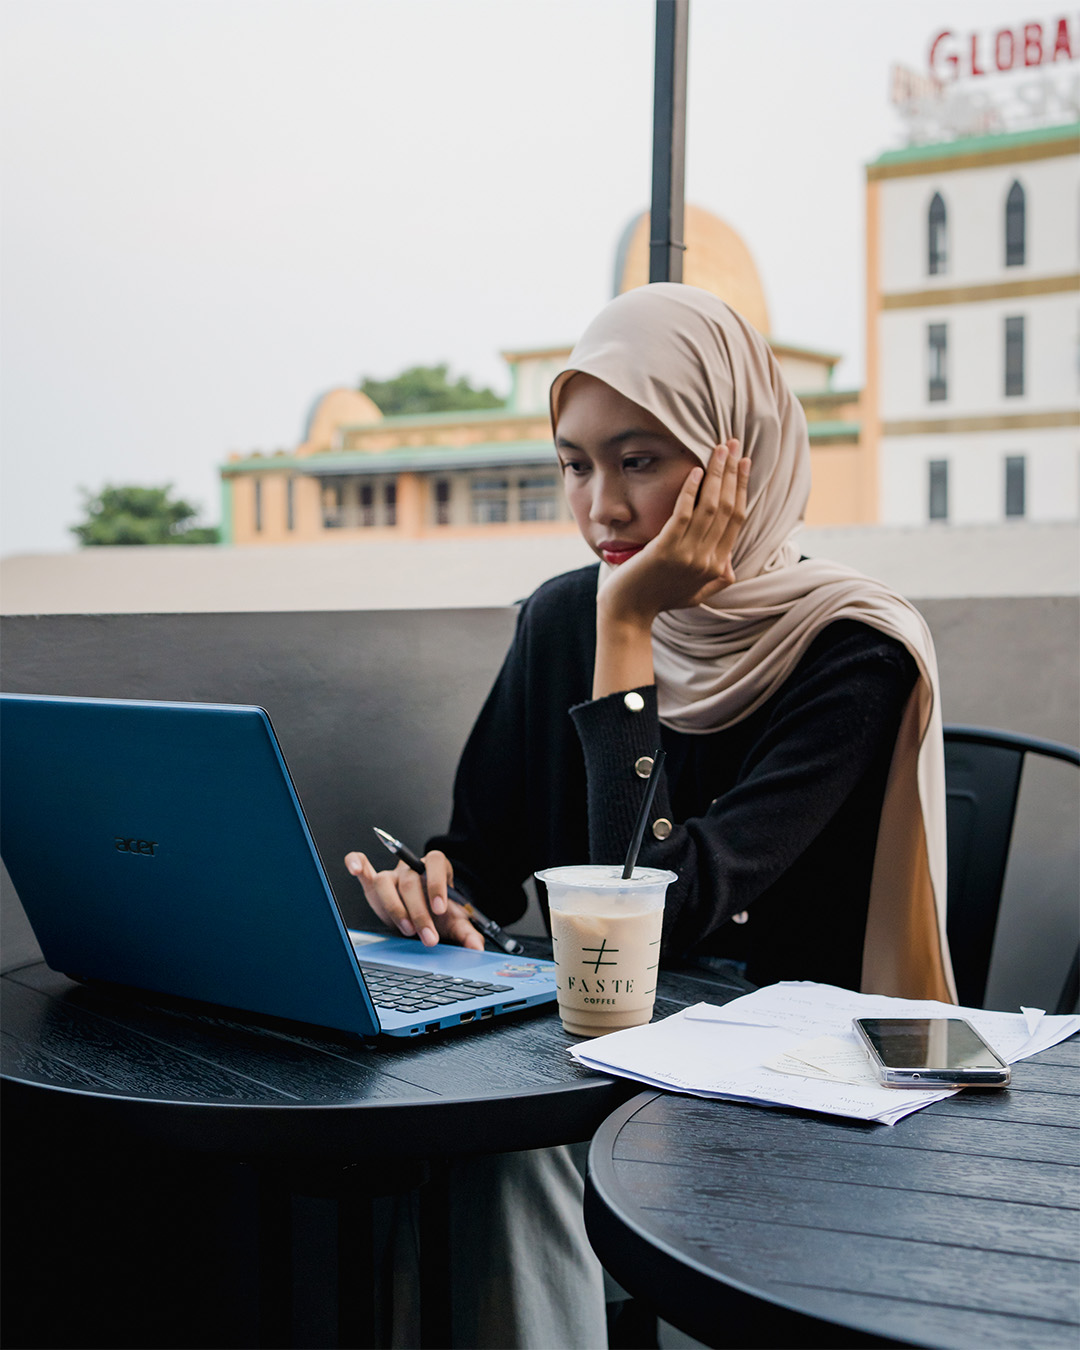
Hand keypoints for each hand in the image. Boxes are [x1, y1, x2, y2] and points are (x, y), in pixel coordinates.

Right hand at [343, 848, 484, 949]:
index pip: (435, 863)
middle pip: (411, 882)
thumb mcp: (454, 921)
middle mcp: (411, 868)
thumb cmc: (438, 913)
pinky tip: (355, 869)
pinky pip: (363, 867)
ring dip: (395, 908)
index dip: (437, 884)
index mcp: (435, 868)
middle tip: (428, 938)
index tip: (440, 908)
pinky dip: (356, 864)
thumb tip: (476, 947)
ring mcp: (392, 875)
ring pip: (386, 883)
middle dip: (420, 913)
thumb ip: (467, 932)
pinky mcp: (373, 882)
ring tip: (406, 929)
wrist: (425, 912)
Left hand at [600, 439, 749, 629]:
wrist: (628, 614)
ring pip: (710, 507)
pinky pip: (683, 514)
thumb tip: (730, 567)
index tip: (743, 464)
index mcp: (717, 567)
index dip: (742, 489)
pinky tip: (695, 471)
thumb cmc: (658, 601)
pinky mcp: (665, 550)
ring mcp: (687, 555)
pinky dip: (691, 491)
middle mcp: (708, 560)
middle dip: (733, 473)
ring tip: (718, 449)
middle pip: (728, 508)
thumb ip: (715, 580)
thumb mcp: (694, 594)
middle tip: (734, 445)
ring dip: (716, 474)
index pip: (737, 520)